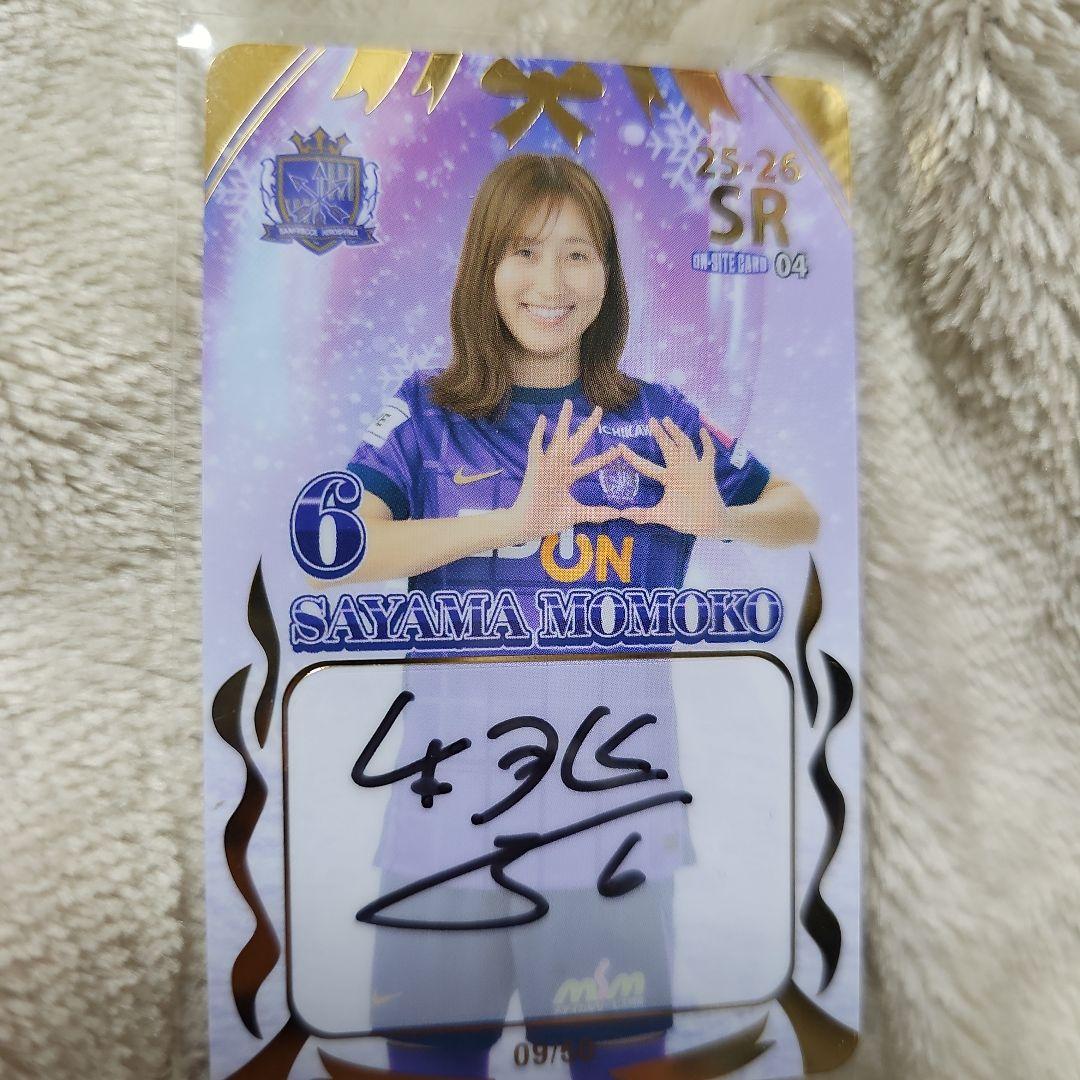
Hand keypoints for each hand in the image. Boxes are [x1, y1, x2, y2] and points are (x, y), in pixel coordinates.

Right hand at [508, 400, 621, 541]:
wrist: (527, 526)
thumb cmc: (549, 519)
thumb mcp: (577, 514)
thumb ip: (596, 513)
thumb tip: (617, 513)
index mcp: (569, 476)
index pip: (591, 463)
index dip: (605, 456)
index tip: (619, 448)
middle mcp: (560, 467)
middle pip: (577, 442)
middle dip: (588, 426)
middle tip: (599, 409)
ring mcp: (547, 466)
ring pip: (557, 439)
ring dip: (563, 421)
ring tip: (569, 403)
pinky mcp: (535, 468)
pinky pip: (535, 448)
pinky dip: (538, 434)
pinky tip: (543, 420)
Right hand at [620, 418, 728, 536]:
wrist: (713, 521)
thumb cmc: (687, 519)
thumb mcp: (662, 516)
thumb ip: (643, 513)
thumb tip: (622, 514)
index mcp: (670, 478)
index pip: (645, 466)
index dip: (631, 457)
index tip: (620, 446)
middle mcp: (683, 468)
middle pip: (668, 447)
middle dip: (659, 433)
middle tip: (651, 421)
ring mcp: (696, 467)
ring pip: (685, 444)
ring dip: (676, 431)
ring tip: (668, 420)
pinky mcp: (707, 469)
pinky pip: (708, 452)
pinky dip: (706, 441)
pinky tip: (702, 430)